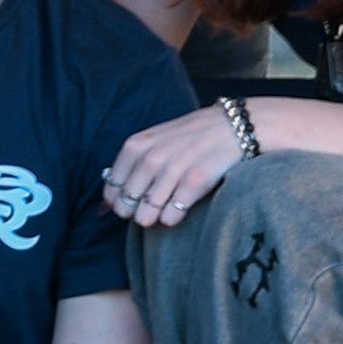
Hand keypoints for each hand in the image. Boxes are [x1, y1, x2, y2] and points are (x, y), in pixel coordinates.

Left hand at [101, 104, 244, 226]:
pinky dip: (172, 217)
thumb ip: (134, 163)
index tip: (129, 203)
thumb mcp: (156, 140)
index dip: (116, 201)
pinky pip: (171, 215)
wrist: (234, 126)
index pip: (112, 186)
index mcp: (137, 146)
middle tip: (148, 209)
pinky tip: (180, 207)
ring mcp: (173, 170)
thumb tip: (108, 200)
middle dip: (134, 212)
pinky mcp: (195, 182)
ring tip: (165, 208)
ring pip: (146, 214)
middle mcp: (151, 158)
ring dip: (153, 217)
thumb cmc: (192, 136)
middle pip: (126, 204)